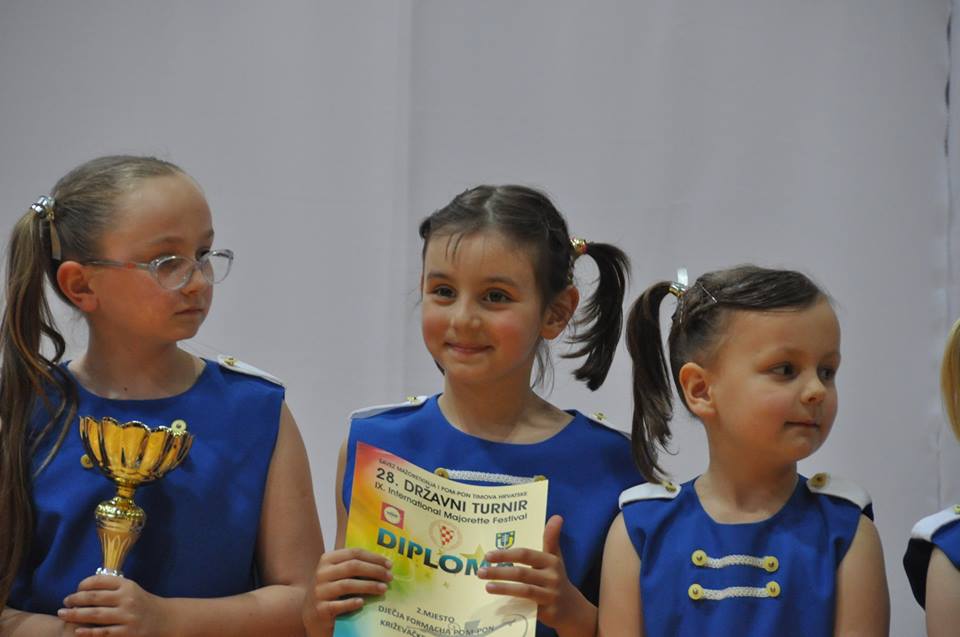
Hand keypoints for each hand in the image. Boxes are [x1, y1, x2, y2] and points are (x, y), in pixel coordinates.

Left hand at [57, 575, 171, 636]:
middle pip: (94, 597)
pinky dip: (88, 632)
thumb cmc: (143, 603)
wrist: (165, 619)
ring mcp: (127, 616)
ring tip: (63, 614)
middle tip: (64, 601)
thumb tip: (85, 588)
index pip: (100, 580)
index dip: (83, 584)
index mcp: (127, 585)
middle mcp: (127, 599)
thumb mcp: (132, 589)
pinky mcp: (127, 633)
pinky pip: (103, 633)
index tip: (76, 589)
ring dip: (75, 614)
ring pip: (95, 615)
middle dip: (75, 599)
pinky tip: (76, 630)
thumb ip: (113, 587)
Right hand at [302, 548, 392, 636]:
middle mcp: (322, 573)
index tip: (389, 564)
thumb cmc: (331, 591)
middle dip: (375, 570)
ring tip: (383, 589)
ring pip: (347, 585)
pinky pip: (338, 605)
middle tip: (390, 577)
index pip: (354, 552)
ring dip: (369, 586)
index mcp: (327, 559)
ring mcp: (319, 591)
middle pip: (353, 566)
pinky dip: (352, 603)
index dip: (374, 557)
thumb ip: (353, 566)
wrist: (312, 614)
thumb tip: (384, 564)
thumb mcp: (337, 574)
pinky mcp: (321, 609)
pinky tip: (362, 603)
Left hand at [478, 515, 592, 634]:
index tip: (488, 555)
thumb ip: (551, 538)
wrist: (572, 609)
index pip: (526, 555)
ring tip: (486, 586)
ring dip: (503, 588)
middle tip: (480, 571)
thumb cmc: (556, 579)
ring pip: (524, 590)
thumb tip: (556, 516)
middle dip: (499, 571)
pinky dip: (513, 602)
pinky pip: (528, 606)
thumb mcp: (555, 558)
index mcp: (551, 561)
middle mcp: (552, 576)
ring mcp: (550, 594)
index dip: (507, 554)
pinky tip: (499, 603)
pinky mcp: (548, 610)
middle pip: (522, 572)